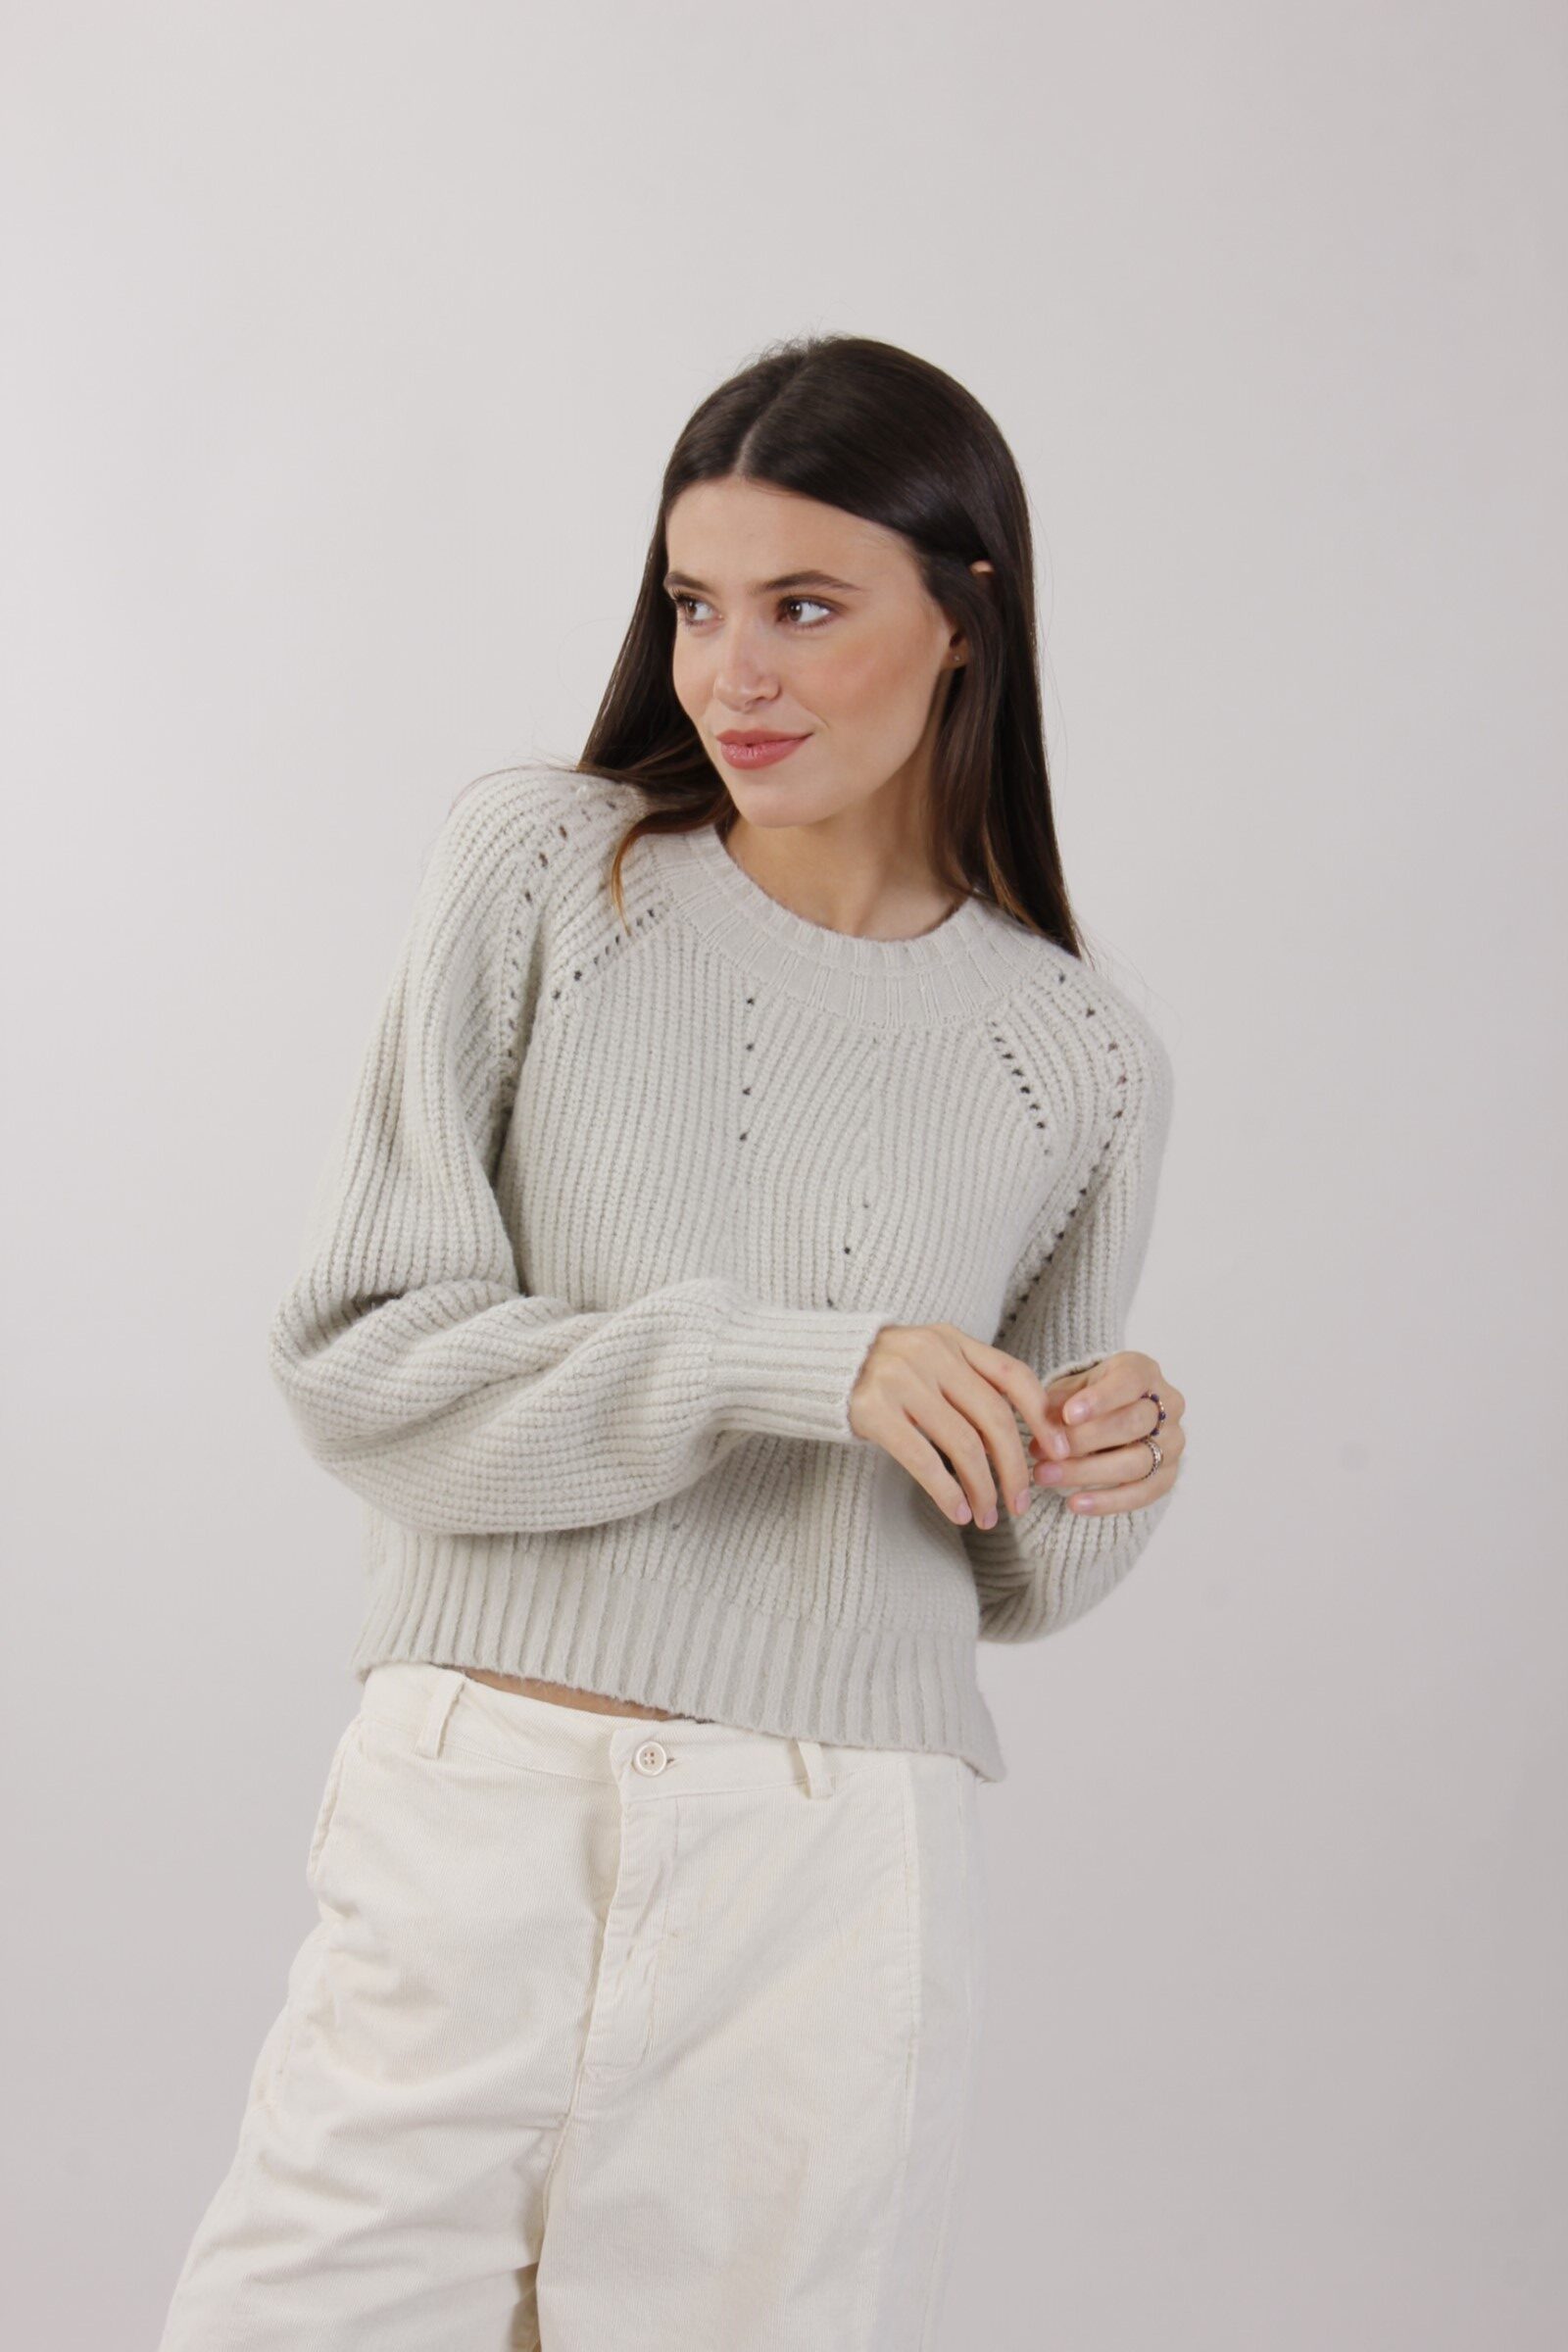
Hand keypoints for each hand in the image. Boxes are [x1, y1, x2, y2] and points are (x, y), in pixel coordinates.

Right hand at [848, 1322, 1074, 1529]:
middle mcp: (931, 1354)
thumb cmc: (881, 1372)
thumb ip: (968, 1382)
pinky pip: (924, 1459)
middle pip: (994, 1419)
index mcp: (951, 1340)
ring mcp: (902, 1380)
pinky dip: (947, 1491)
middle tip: (1021, 1503)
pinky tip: (957, 1512)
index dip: (1042, 1417)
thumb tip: (1022, 1437)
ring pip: (964, 1445)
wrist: (814, 1365)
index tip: (1059, 1453)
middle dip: (1014, 1469)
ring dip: (982, 1488)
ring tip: (987, 1516)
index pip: (1014, 1376)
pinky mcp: (874, 1410)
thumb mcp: (928, 1359)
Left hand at [1029, 1351, 1185, 1515]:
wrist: (1108, 1421)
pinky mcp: (1167, 1476)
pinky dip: (1106, 1501)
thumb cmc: (1086, 1398)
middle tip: (1042, 1451)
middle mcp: (1168, 1405)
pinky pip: (1141, 1494)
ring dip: (1086, 1473)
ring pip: (1136, 1462)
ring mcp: (1172, 1443)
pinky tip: (1074, 1504)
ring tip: (1044, 1476)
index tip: (1069, 1415)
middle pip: (1133, 1423)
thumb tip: (1040, 1425)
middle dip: (1085, 1439)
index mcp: (1143, 1372)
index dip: (1100, 1399)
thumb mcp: (1069, 1390)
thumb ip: (1056, 1403)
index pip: (1130, 1382)